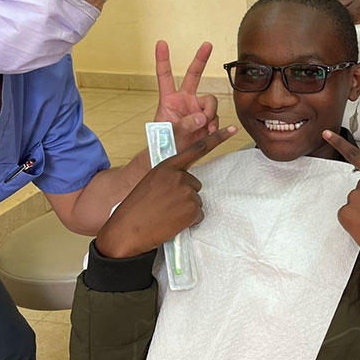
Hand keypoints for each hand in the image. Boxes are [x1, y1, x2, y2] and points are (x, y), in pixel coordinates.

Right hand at [95, 126, 236, 258]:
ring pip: (196, 201)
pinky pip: (198, 216)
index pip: (197, 149)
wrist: (126, 231)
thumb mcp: (150, 183)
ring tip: (166, 215)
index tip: (232, 129)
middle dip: (184, 196)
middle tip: (165, 206)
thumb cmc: (136, 209)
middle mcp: (179, 176)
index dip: (217, 138)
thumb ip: (168, 177)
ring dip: (185, 210)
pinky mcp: (191, 208)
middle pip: (195, 185)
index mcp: (167, 166)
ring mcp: (186, 191)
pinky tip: (171, 223)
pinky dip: (188, 221)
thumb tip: (184, 183)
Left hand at [153, 41, 220, 149]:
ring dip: (210, 115)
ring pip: (211, 103)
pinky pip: (216, 117)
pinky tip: (210, 133)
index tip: (161, 43)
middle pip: (194, 76)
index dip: (163, 59)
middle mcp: (184, 101)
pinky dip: (216, 126)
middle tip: (208, 44)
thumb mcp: (171, 136)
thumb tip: (201, 118)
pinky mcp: (207, 120)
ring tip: (203, 129)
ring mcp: (197, 109)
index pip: (165, 76)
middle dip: (201, 59)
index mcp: (169, 100)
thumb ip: (185, 125)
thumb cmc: (165, 146)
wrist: (175, 159)